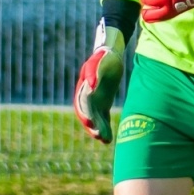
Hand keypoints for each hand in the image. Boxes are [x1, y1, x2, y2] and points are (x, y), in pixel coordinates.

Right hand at [73, 21, 125, 142]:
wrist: (110, 53)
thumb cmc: (104, 57)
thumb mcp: (99, 62)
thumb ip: (94, 73)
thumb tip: (91, 86)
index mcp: (84, 88)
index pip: (83, 104)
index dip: (86, 115)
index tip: (91, 124)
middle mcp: (87, 96)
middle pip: (88, 114)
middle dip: (93, 126)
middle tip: (100, 136)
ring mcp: (95, 100)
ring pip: (95, 119)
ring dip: (99, 130)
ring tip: (106, 140)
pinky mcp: (103, 102)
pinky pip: (102, 118)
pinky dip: (104, 127)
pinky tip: (109, 138)